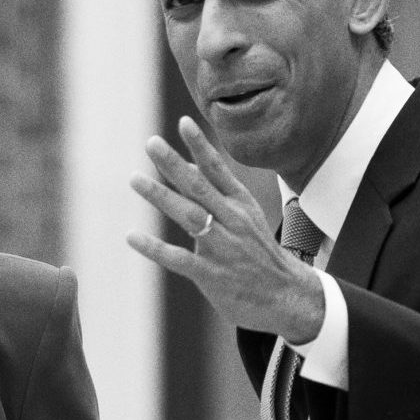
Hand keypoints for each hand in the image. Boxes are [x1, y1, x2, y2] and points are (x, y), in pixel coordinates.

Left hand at [128, 116, 325, 342]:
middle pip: (199, 186)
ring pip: (188, 215)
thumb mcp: (248, 218)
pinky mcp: (211, 274)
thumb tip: (189, 169)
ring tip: (135, 179)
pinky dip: (154, 248)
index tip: (184, 122)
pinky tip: (132, 237)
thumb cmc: (261, 255)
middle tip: (151, 143)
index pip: (218, 170)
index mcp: (241, 205)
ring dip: (160, 195)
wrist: (287, 296)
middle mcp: (232, 220)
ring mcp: (222, 247)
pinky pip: (178, 258)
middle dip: (173, 163)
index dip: (201, 146)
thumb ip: (220, 196)